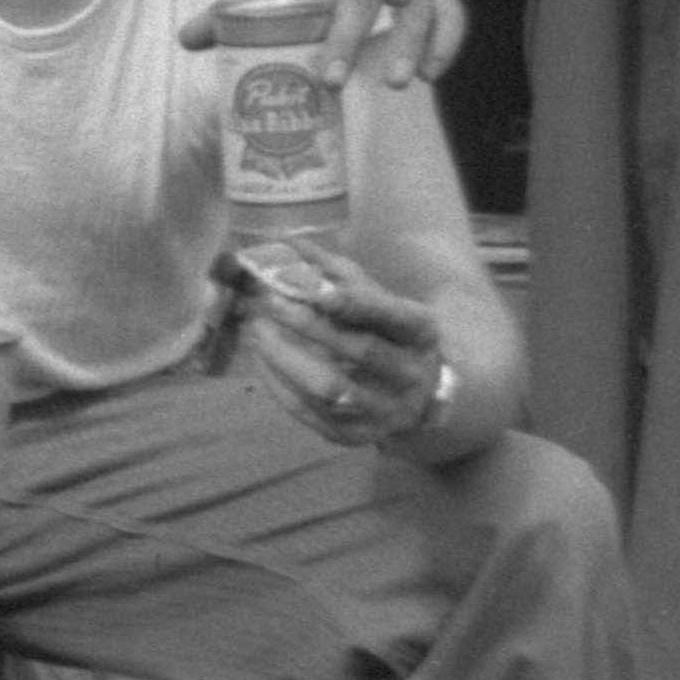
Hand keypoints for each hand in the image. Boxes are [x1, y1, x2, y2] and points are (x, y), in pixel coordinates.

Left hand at [227, 246, 449, 451]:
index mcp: (421, 331)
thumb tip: (286, 242)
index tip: (312, 287)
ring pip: (331, 389)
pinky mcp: (357, 437)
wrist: (418, 394)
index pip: (390, 315)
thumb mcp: (375, 297)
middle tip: (267, 301)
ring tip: (258, 329)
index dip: (353, 303)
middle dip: (308, 324)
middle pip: (359, 350)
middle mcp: (411, 375)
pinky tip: (261, 359)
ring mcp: (386, 411)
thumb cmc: (386, 332)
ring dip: (286, 358)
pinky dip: (279, 385)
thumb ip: (333, 271)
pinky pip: (311, 414)